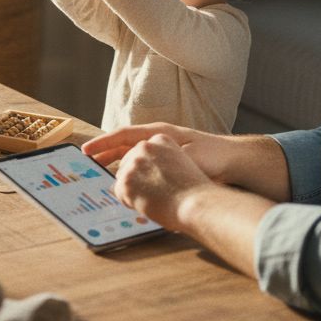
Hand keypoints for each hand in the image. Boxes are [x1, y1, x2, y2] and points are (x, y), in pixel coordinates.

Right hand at [83, 122, 230, 182]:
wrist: (234, 161)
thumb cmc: (213, 155)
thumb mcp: (186, 156)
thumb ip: (164, 160)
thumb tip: (141, 170)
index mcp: (158, 134)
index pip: (123, 135)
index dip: (103, 143)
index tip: (86, 151)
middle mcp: (158, 141)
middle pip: (124, 146)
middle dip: (105, 155)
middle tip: (88, 166)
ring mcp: (163, 152)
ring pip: (133, 157)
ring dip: (118, 165)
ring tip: (102, 177)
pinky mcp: (169, 165)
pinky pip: (144, 168)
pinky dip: (133, 175)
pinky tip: (129, 187)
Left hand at [110, 133, 212, 229]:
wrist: (197, 203)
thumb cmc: (195, 190)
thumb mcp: (182, 163)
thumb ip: (162, 162)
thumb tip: (147, 173)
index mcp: (161, 139)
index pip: (141, 150)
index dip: (143, 167)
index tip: (146, 176)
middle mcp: (145, 146)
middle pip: (128, 163)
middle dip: (136, 179)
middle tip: (152, 193)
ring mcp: (134, 162)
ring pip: (123, 178)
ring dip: (134, 191)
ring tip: (154, 200)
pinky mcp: (126, 179)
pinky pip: (119, 193)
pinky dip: (129, 202)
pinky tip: (146, 205)